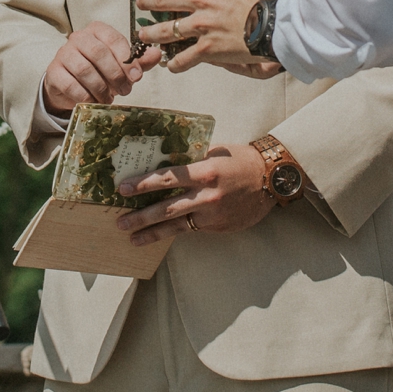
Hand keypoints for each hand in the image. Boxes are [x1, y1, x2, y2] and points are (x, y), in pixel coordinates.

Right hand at [43, 21, 153, 116]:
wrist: (70, 85)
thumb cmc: (99, 71)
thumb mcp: (121, 66)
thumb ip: (139, 61)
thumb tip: (156, 54)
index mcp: (97, 30)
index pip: (113, 39)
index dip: (127, 59)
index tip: (137, 76)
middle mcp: (78, 38)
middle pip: (98, 53)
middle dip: (115, 75)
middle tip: (125, 91)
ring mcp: (63, 54)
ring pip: (85, 70)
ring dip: (101, 88)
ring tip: (109, 99)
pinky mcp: (54, 72)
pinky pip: (71, 85)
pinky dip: (85, 96)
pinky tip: (93, 102)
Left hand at [113, 142, 272, 245]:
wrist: (272, 179)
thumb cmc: (241, 160)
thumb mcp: (214, 152)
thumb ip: (191, 161)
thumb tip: (163, 163)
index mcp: (204, 172)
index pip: (167, 178)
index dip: (143, 184)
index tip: (123, 188)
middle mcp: (207, 196)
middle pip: (166, 208)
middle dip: (141, 216)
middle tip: (120, 222)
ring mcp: (212, 215)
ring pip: (176, 226)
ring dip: (152, 233)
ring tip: (133, 239)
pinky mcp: (218, 227)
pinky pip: (192, 229)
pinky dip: (175, 232)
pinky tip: (160, 235)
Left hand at [134, 0, 286, 73]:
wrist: (277, 26)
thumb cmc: (270, 4)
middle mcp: (201, 0)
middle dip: (147, 2)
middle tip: (142, 3)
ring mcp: (201, 25)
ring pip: (165, 30)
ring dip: (151, 33)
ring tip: (144, 34)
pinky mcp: (206, 48)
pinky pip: (182, 58)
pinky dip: (175, 63)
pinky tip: (172, 64)